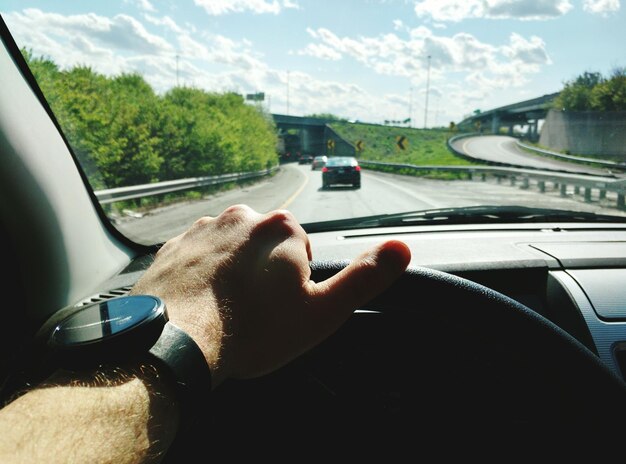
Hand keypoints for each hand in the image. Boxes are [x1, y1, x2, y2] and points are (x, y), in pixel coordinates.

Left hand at [131, 205, 410, 387]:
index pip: (301, 250)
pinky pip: (197, 258)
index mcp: (282, 228)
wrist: (176, 341)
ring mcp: (203, 229)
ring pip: (230, 250)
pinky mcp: (172, 246)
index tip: (281, 308)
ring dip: (232, 273)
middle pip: (265, 246)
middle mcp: (242, 216)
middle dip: (264, 274)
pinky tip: (199, 304)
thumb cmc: (253, 330)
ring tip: (225, 310)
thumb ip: (364, 278)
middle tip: (254, 312)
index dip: (296, 283)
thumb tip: (401, 248)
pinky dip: (201, 276)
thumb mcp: (322, 312)